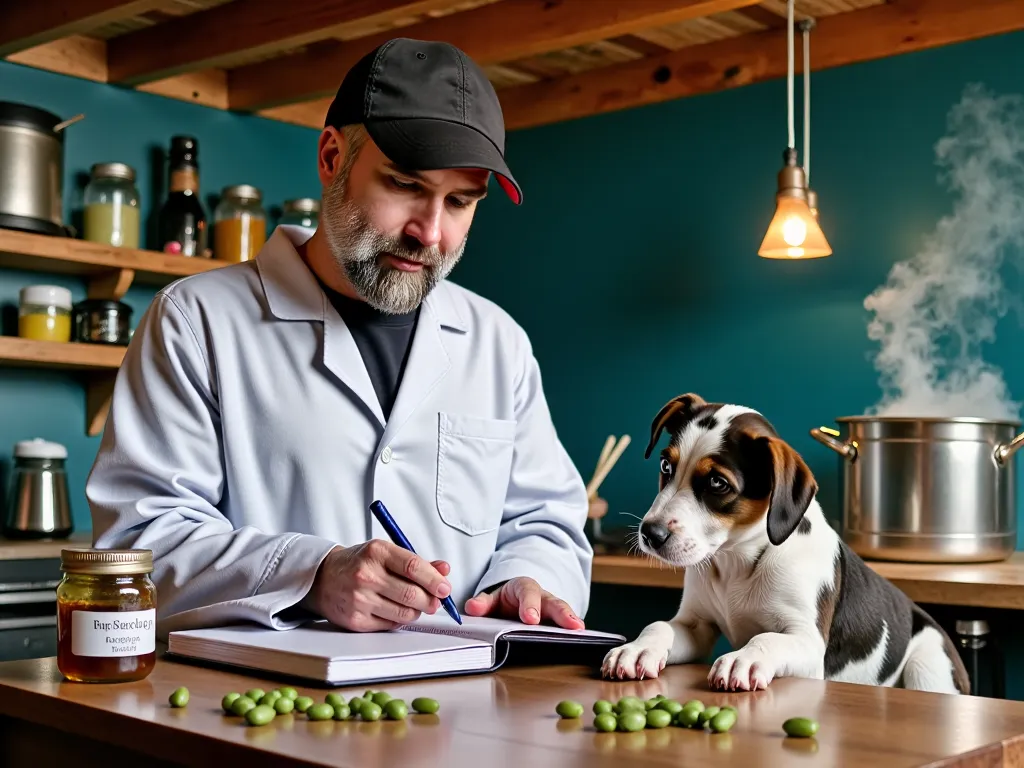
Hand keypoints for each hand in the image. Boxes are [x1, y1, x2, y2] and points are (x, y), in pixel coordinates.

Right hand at [305, 541, 452, 631]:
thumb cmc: (359, 563)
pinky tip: (395, 610)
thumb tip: (444, 569)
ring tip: (415, 605)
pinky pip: (391, 625)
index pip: (413, 567)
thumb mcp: (385, 553)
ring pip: (404, 613)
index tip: (445, 588)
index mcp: (377, 552)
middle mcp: (366, 575)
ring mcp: (359, 599)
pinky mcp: (356, 620)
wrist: (323, 578)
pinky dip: (400, 620)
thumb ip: (416, 562)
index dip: (434, 580)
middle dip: (431, 601)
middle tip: (436, 601)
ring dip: (417, 611)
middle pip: (411, 594)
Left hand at [464, 577, 583, 629]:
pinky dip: (573, 632)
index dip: (530, 605)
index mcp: (524, 587)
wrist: (513, 601)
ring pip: (563, 613)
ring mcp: (552, 611)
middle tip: (571, 625)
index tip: (530, 619)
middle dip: (561, 613)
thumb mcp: (492, 599)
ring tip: (581, 631)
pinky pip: (566, 627)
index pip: (528, 593)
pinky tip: (582, 641)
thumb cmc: (505, 600)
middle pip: (553, 602)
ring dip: (572, 621)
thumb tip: (472, 608)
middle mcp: (542, 597)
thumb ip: (482, 603)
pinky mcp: (557, 624)